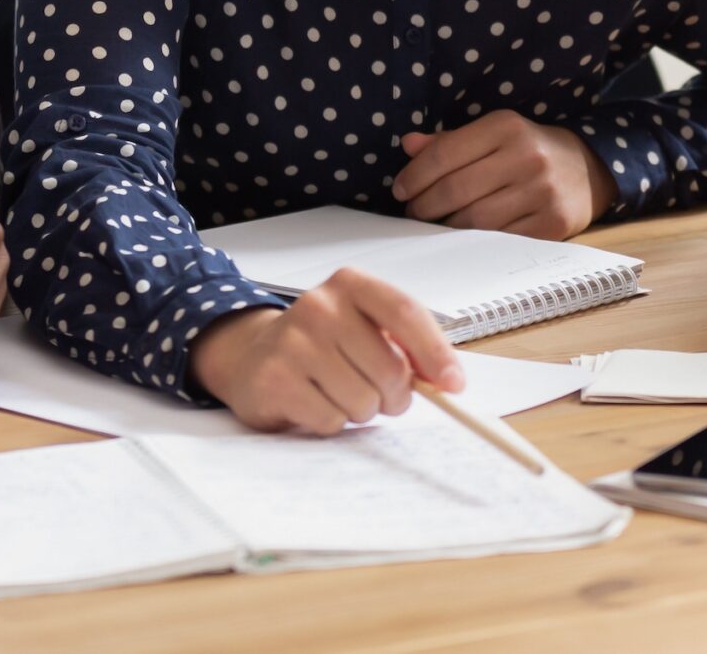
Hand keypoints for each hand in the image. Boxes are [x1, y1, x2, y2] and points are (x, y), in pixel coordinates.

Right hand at [187, 269, 464, 437]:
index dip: (435, 352)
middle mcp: (319, 305)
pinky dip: (332, 421)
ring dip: (361, 410)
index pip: (405, 312)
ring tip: (339, 393)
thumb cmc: (323, 344)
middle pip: (390, 368)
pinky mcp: (275, 379)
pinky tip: (313, 402)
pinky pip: (332, 419)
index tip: (453, 385)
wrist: (253, 355)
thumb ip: (407, 345)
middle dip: (394, 395)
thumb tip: (448, 380)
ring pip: (363, 400)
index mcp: (350, 284)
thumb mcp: (365, 327)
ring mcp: (293, 341)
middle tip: (380, 395)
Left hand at [390, 110, 613, 237]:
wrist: (587, 169)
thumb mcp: (492, 134)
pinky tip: (462, 238)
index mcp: (505, 126)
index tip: (400, 189)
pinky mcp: (552, 224)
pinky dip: (473, 243)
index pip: (444, 154)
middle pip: (454, 190)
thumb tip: (408, 145)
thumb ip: (450, 141)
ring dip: (444, 227)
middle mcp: (526, 156)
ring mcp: (542, 192)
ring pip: (473, 220)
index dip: (414, 176)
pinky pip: (499, 240)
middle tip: (412, 213)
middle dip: (423, 206)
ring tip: (433, 225)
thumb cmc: (527, 150)